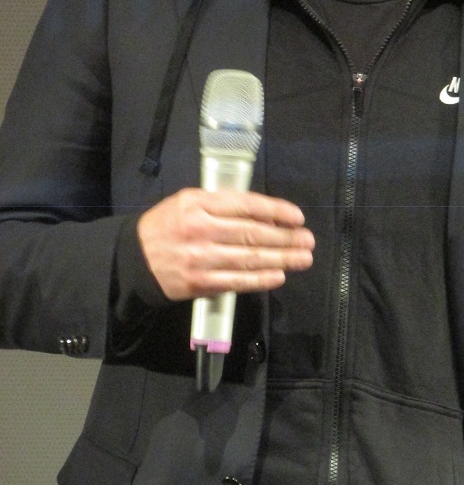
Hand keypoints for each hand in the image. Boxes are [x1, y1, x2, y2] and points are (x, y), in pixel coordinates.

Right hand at [137, 188, 313, 300]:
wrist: (134, 259)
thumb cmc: (167, 225)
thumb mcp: (189, 201)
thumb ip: (222, 204)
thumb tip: (264, 213)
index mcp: (198, 203)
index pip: (245, 205)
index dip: (275, 210)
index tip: (298, 217)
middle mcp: (200, 229)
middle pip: (252, 233)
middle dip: (285, 237)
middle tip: (308, 240)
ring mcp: (199, 258)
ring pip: (248, 258)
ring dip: (281, 259)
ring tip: (303, 258)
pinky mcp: (198, 283)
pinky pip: (236, 281)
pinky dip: (259, 280)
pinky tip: (278, 276)